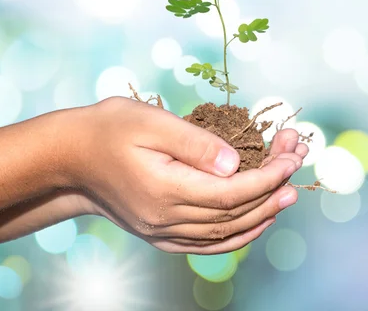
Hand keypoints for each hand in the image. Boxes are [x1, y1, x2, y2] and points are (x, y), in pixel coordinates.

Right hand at [66, 97, 307, 254]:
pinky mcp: (160, 234)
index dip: (267, 177)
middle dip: (271, 190)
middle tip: (296, 167)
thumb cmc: (109, 130)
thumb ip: (195, 143)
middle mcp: (165, 219)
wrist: (70, 159)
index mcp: (165, 190)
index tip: (290, 157)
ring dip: (261, 214)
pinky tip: (255, 222)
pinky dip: (237, 235)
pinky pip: (206, 244)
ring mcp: (162, 232)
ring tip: (287, 195)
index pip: (231, 192)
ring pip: (224, 233)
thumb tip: (234, 163)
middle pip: (233, 213)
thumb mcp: (151, 122)